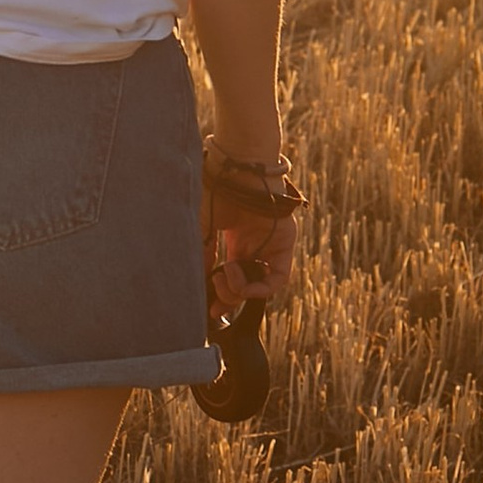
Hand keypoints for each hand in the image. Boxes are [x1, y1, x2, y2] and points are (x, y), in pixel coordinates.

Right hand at [203, 184, 302, 311]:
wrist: (236, 173)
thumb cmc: (217, 192)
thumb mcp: (202, 227)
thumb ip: (201, 252)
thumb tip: (198, 278)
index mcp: (237, 241)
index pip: (233, 276)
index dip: (222, 295)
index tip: (210, 309)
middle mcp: (255, 246)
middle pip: (246, 285)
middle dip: (228, 297)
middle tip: (215, 298)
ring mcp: (270, 247)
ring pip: (260, 285)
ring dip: (239, 290)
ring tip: (224, 275)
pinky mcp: (284, 246)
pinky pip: (277, 278)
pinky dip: (259, 287)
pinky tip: (240, 280)